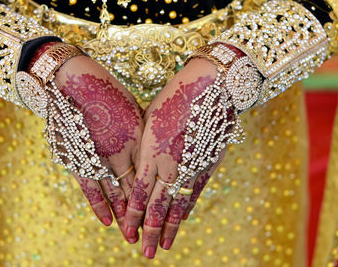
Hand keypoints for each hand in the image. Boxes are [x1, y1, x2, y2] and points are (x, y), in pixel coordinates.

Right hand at [54, 55, 143, 241]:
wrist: (72, 80)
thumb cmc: (107, 89)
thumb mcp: (133, 109)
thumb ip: (141, 133)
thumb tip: (150, 149)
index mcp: (139, 137)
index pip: (152, 174)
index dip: (158, 194)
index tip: (166, 210)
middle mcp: (122, 152)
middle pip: (136, 189)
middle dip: (144, 212)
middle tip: (151, 234)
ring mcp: (101, 157)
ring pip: (116, 195)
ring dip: (123, 217)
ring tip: (131, 236)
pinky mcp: (80, 159)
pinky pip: (92, 189)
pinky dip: (100, 206)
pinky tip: (108, 222)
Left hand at [125, 58, 232, 257]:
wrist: (210, 87)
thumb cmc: (173, 98)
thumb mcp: (148, 121)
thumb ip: (143, 149)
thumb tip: (139, 168)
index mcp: (151, 153)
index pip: (138, 194)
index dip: (132, 216)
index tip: (127, 232)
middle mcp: (170, 165)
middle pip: (158, 207)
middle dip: (150, 231)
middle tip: (145, 253)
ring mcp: (191, 167)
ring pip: (178, 206)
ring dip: (171, 228)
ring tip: (165, 247)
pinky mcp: (207, 165)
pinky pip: (194, 193)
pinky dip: (187, 209)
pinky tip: (183, 220)